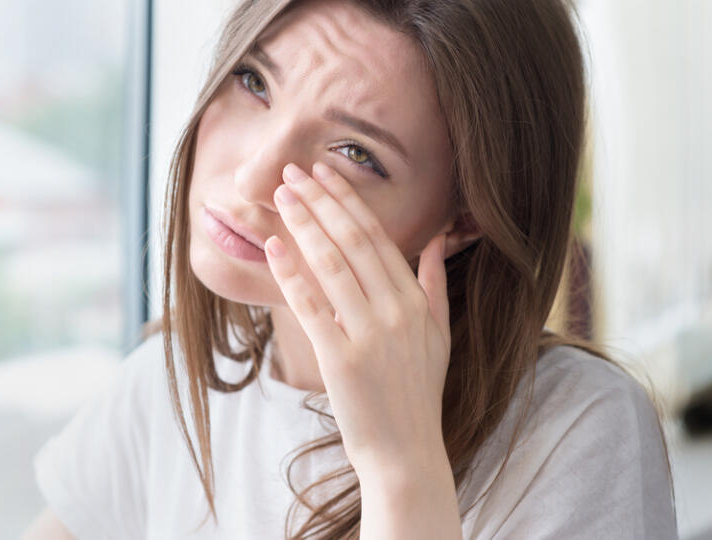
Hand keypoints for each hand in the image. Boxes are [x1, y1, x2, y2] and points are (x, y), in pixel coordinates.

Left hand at [264, 161, 452, 478]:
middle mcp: (396, 312)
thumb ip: (435, 284)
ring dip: (304, 225)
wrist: (406, 453)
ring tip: (281, 196)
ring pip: (332, 265)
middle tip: (293, 171)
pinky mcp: (341, 360)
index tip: (326, 173)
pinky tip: (273, 246)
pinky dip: (291, 273)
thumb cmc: (418, 394)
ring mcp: (369, 336)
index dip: (349, 202)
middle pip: (353, 242)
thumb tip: (438, 239)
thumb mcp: (439, 336)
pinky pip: (311, 307)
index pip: (379, 238)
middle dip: (321, 201)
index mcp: (416, 302)